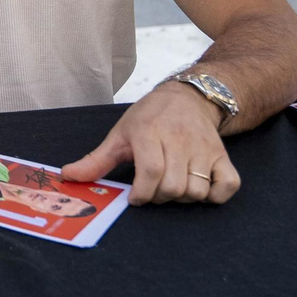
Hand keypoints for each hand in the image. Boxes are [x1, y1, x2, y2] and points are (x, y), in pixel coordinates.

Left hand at [62, 81, 237, 204]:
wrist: (186, 98)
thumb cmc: (148, 118)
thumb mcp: (119, 134)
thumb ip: (96, 160)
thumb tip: (69, 176)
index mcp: (149, 133)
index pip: (151, 171)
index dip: (142, 193)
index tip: (135, 197)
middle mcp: (179, 140)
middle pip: (174, 186)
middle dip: (159, 197)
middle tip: (152, 190)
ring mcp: (204, 149)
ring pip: (197, 190)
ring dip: (183, 198)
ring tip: (171, 186)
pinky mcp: (223, 156)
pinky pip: (228, 186)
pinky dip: (215, 195)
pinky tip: (199, 188)